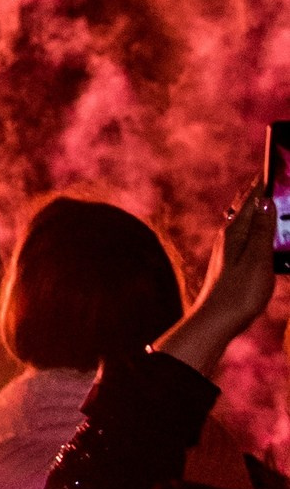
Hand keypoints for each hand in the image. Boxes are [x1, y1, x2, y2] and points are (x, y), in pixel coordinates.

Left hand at [160, 186, 279, 377]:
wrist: (216, 321)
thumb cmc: (239, 292)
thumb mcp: (258, 259)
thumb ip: (262, 230)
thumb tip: (265, 201)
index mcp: (236, 232)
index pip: (251, 200)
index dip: (263, 184)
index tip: (271, 168)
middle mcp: (228, 237)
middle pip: (243, 208)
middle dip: (256, 193)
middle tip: (267, 178)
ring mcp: (226, 250)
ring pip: (241, 221)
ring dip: (253, 208)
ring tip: (262, 199)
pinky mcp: (229, 264)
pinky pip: (242, 236)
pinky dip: (251, 227)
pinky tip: (254, 234)